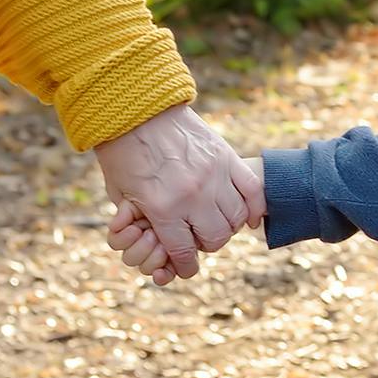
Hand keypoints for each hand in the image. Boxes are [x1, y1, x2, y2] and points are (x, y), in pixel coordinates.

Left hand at [113, 156, 262, 282]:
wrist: (137, 111)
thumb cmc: (124, 155)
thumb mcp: (122, 196)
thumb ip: (144, 223)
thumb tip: (163, 245)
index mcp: (164, 208)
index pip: (184, 252)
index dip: (185, 265)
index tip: (186, 266)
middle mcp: (193, 195)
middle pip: (216, 238)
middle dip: (208, 245)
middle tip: (201, 239)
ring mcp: (214, 175)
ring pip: (237, 218)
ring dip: (229, 226)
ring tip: (218, 222)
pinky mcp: (227, 157)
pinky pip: (253, 190)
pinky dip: (255, 208)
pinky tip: (249, 216)